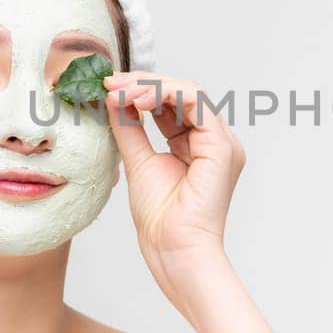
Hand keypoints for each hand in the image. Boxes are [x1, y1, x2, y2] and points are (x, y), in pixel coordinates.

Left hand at [104, 72, 243, 269]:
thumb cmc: (160, 220)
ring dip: (152, 86)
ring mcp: (222, 142)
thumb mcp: (137, 161)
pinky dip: (166, 94)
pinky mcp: (222, 146)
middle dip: (144, 83)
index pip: (172, 103)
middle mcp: (213, 140)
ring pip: (191, 91)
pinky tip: (138, 100)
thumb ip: (129, 128)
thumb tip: (114, 97)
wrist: (173, 249)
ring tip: (121, 92)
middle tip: (112, 83)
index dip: (141, 90)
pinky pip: (196, 103)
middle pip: (182, 93)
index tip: (109, 86)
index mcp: (197, 145)